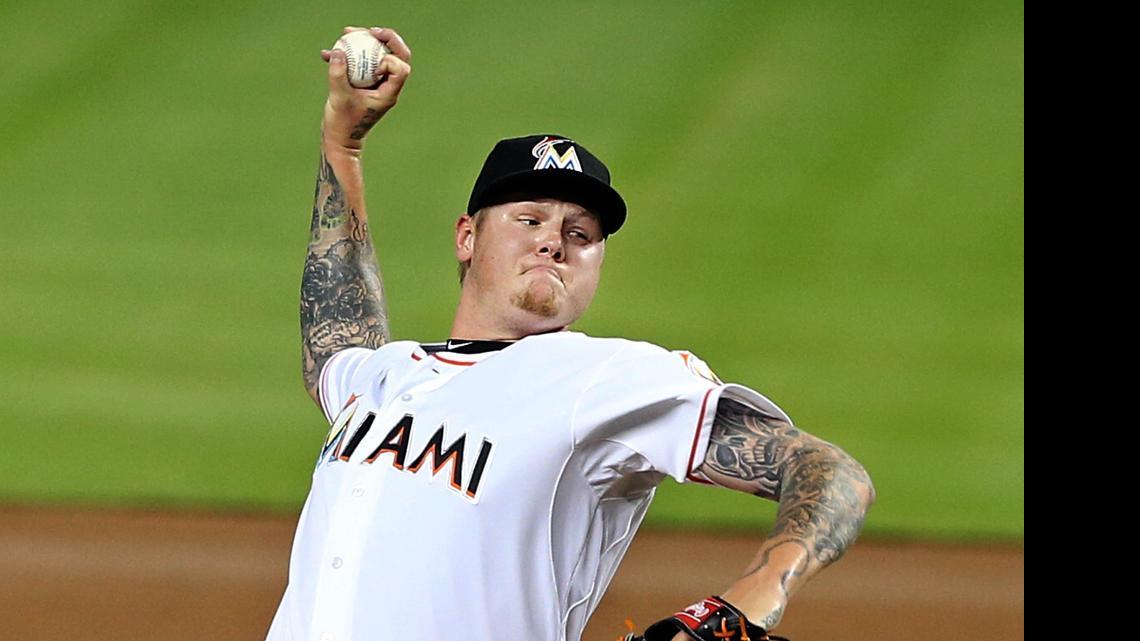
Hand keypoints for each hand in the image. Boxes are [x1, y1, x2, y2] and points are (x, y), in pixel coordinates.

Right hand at [320, 26, 411, 148]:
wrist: (340, 140)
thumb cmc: (343, 124)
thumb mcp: (339, 98)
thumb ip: (338, 74)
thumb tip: (338, 51)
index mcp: (389, 93)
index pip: (401, 69)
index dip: (389, 60)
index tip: (372, 65)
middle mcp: (387, 87)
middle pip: (398, 57)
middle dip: (387, 40)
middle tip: (371, 31)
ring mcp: (377, 85)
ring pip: (380, 57)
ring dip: (365, 43)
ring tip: (346, 33)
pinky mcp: (365, 84)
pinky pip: (363, 64)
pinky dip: (350, 56)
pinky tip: (329, 53)